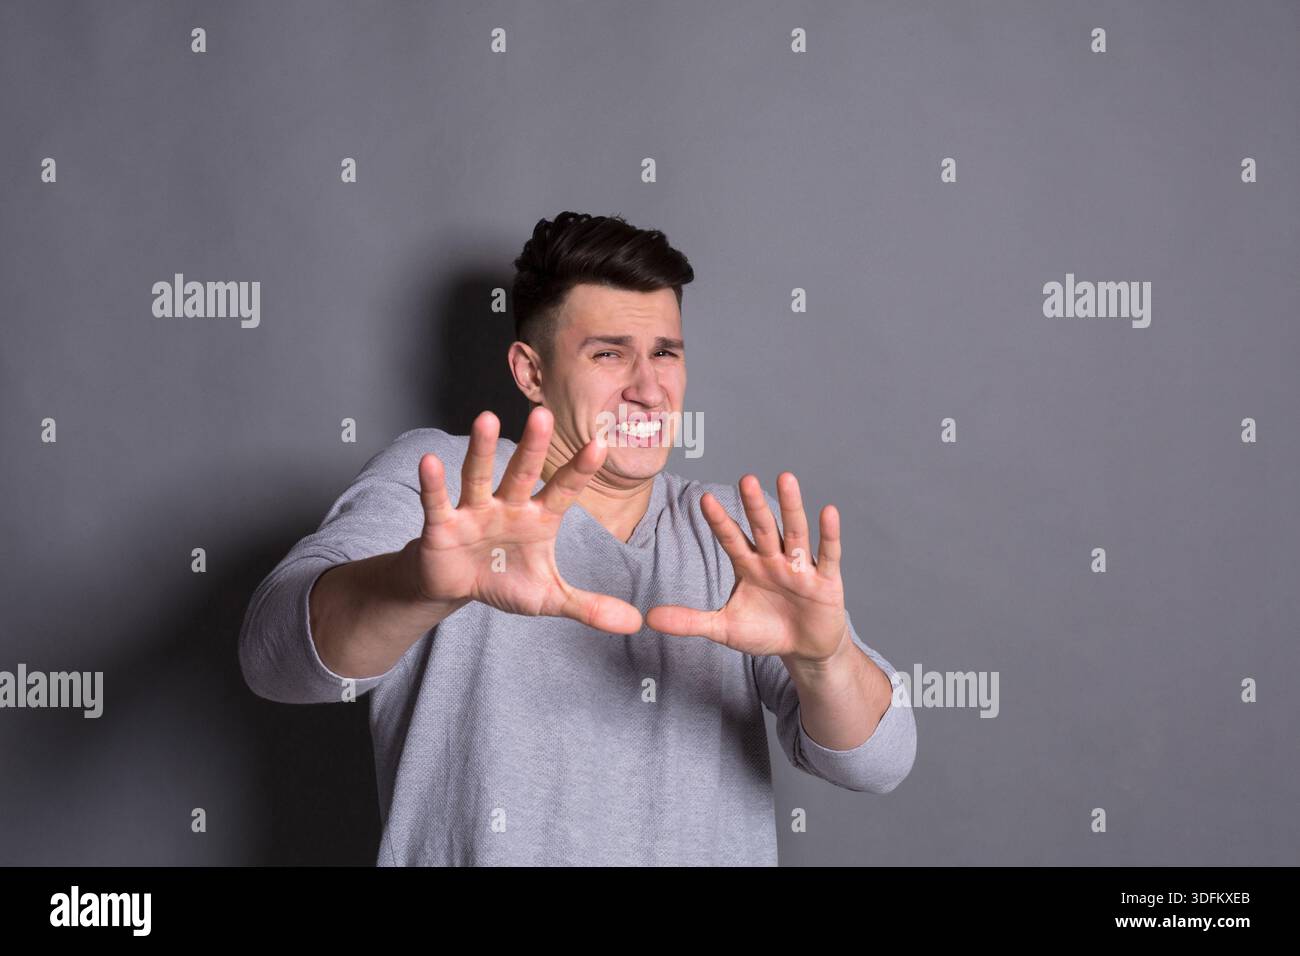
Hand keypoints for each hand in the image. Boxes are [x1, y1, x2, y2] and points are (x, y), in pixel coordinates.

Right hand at [407, 406, 643, 634]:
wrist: (455, 589)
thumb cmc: (504, 580)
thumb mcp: (548, 597)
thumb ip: (589, 606)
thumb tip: (635, 623)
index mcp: (538, 519)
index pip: (563, 491)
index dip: (579, 470)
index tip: (600, 445)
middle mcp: (508, 506)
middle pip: (522, 472)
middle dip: (533, 446)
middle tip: (543, 414)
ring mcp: (474, 510)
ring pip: (479, 476)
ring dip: (482, 450)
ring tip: (487, 418)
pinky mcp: (442, 523)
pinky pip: (438, 501)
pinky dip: (433, 483)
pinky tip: (429, 461)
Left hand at [645, 472, 849, 663]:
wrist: (804, 649)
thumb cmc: (765, 631)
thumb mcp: (724, 629)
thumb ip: (690, 621)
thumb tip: (649, 617)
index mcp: (749, 565)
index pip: (731, 539)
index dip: (719, 521)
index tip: (704, 499)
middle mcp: (774, 559)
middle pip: (763, 528)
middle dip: (754, 505)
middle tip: (746, 478)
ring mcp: (801, 567)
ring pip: (795, 531)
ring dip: (790, 506)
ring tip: (785, 478)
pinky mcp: (827, 581)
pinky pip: (828, 555)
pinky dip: (828, 534)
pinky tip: (827, 511)